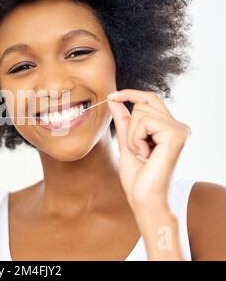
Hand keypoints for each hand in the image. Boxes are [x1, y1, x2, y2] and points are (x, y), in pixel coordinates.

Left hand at [107, 89, 190, 207]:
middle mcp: (179, 126)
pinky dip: (136, 139)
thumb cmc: (138, 177)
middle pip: (144, 103)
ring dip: (132, 135)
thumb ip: (123, 120)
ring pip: (141, 112)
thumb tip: (114, 100)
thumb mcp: (127, 142)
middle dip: (130, 126)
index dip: (131, 94)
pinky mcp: (176, 134)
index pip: (151, 99)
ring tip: (143, 154)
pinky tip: (146, 155)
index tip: (112, 95)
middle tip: (138, 150)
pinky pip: (144, 122)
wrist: (145, 198)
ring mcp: (180, 129)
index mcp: (170, 128)